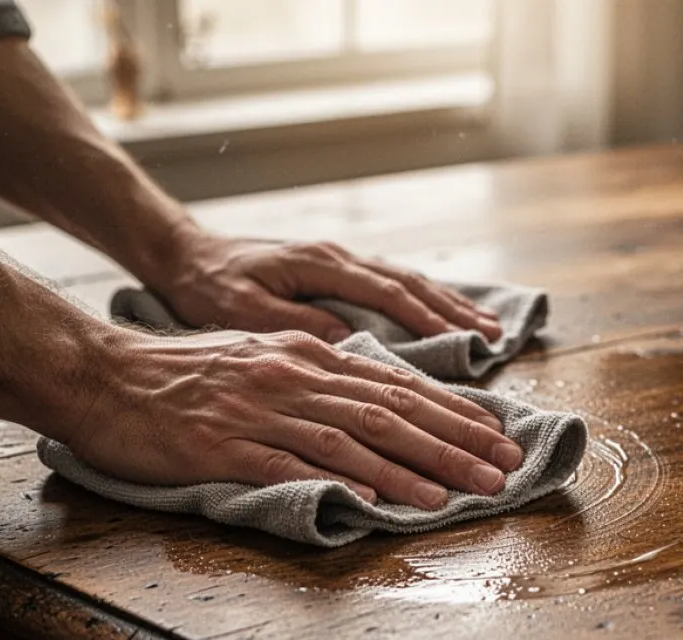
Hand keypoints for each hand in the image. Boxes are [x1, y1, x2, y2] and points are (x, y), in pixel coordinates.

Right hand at [70, 327, 523, 508]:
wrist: (100, 375)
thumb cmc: (179, 376)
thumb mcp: (257, 359)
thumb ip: (312, 378)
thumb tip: (369, 405)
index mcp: (304, 355)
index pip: (394, 386)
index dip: (451, 413)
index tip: (496, 436)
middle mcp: (292, 376)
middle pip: (389, 410)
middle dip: (453, 442)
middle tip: (502, 469)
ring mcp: (259, 411)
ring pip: (352, 438)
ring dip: (412, 469)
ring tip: (458, 495)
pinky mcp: (224, 446)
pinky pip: (290, 465)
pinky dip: (338, 481)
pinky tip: (375, 502)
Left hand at [155, 235, 503, 342]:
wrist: (185, 254)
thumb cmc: (208, 287)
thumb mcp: (243, 311)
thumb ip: (297, 325)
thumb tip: (349, 343)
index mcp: (321, 265)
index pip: (389, 293)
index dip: (431, 319)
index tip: (468, 343)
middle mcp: (340, 258)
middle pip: (412, 285)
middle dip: (456, 313)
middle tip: (497, 339)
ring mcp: (341, 262)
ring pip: (409, 282)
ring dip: (450, 305)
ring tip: (489, 330)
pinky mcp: (336, 273)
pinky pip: (393, 286)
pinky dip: (426, 301)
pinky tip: (446, 317)